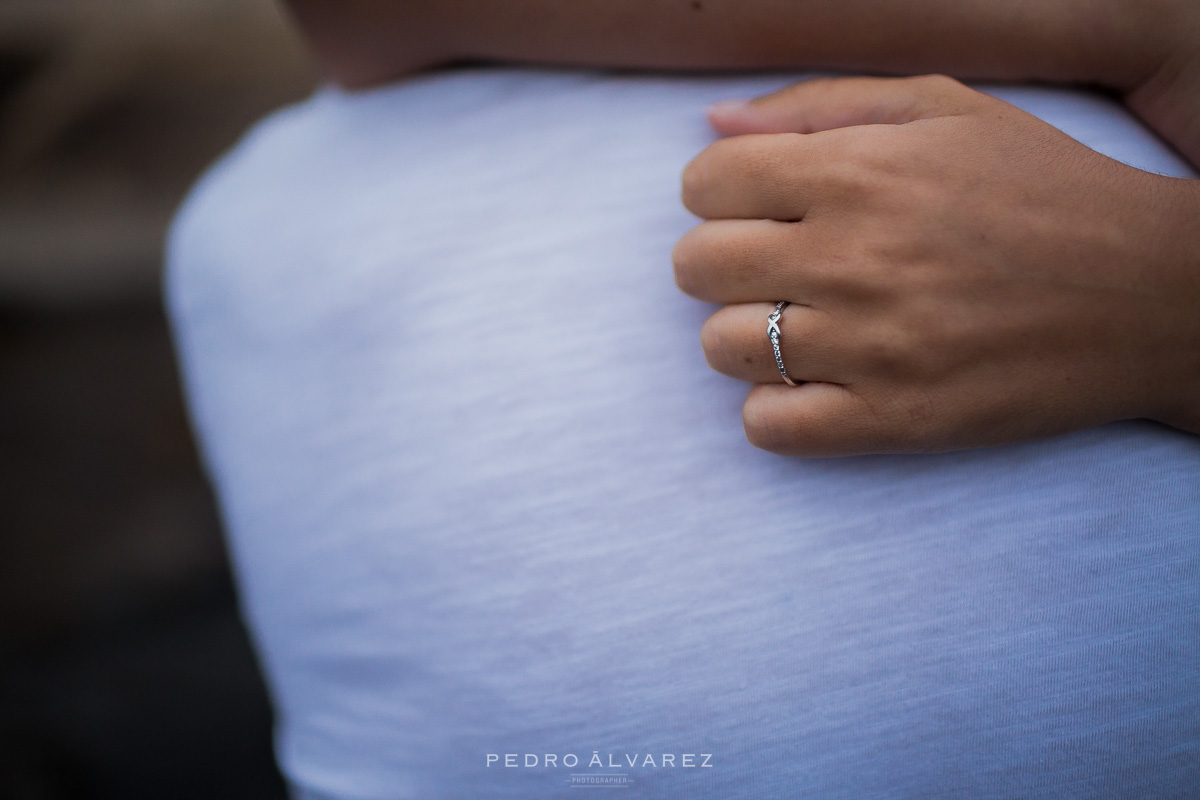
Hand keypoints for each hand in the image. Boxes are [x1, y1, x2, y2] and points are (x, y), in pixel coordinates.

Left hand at [674, 75, 1199, 455]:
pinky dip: (774, 409)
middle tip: (776, 265)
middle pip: (697, 268)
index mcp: (860, 171)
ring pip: (721, 350)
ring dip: (747, 335)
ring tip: (803, 323)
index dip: (719, 194)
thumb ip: (818, 105)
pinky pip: (767, 428)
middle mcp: (854, 258)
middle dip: (722, 262)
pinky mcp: (895, 420)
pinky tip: (817, 381)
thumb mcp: (945, 108)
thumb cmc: (1044, 190)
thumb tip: (713, 124)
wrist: (1152, 294)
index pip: (706, 184)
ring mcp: (872, 347)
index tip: (757, 206)